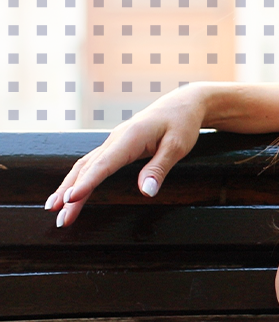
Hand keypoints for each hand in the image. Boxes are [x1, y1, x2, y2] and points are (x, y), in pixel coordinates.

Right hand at [46, 84, 208, 226]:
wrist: (182, 104)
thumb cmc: (181, 123)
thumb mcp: (177, 146)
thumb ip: (159, 168)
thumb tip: (146, 192)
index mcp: (131, 137)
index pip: (105, 164)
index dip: (87, 183)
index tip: (71, 199)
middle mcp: (116, 138)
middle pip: (88, 168)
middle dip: (70, 193)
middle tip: (60, 218)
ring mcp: (113, 142)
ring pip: (84, 166)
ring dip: (68, 187)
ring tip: (53, 209)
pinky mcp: (115, 146)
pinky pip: (91, 163)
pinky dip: (77, 178)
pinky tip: (68, 192)